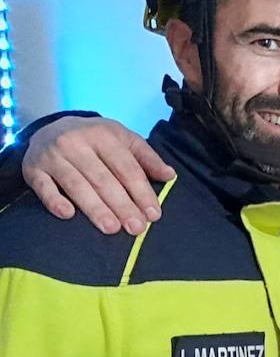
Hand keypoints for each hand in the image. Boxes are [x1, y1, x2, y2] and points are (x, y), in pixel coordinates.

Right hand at [23, 115, 173, 234]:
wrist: (50, 127)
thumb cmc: (95, 139)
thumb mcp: (123, 139)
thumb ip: (146, 157)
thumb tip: (170, 175)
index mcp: (103, 134)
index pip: (126, 167)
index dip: (141, 191)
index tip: (153, 214)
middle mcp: (76, 143)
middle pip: (103, 179)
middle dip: (122, 205)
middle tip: (136, 228)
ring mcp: (52, 156)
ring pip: (76, 185)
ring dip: (95, 208)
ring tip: (112, 228)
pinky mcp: (33, 168)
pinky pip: (43, 187)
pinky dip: (54, 200)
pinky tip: (68, 215)